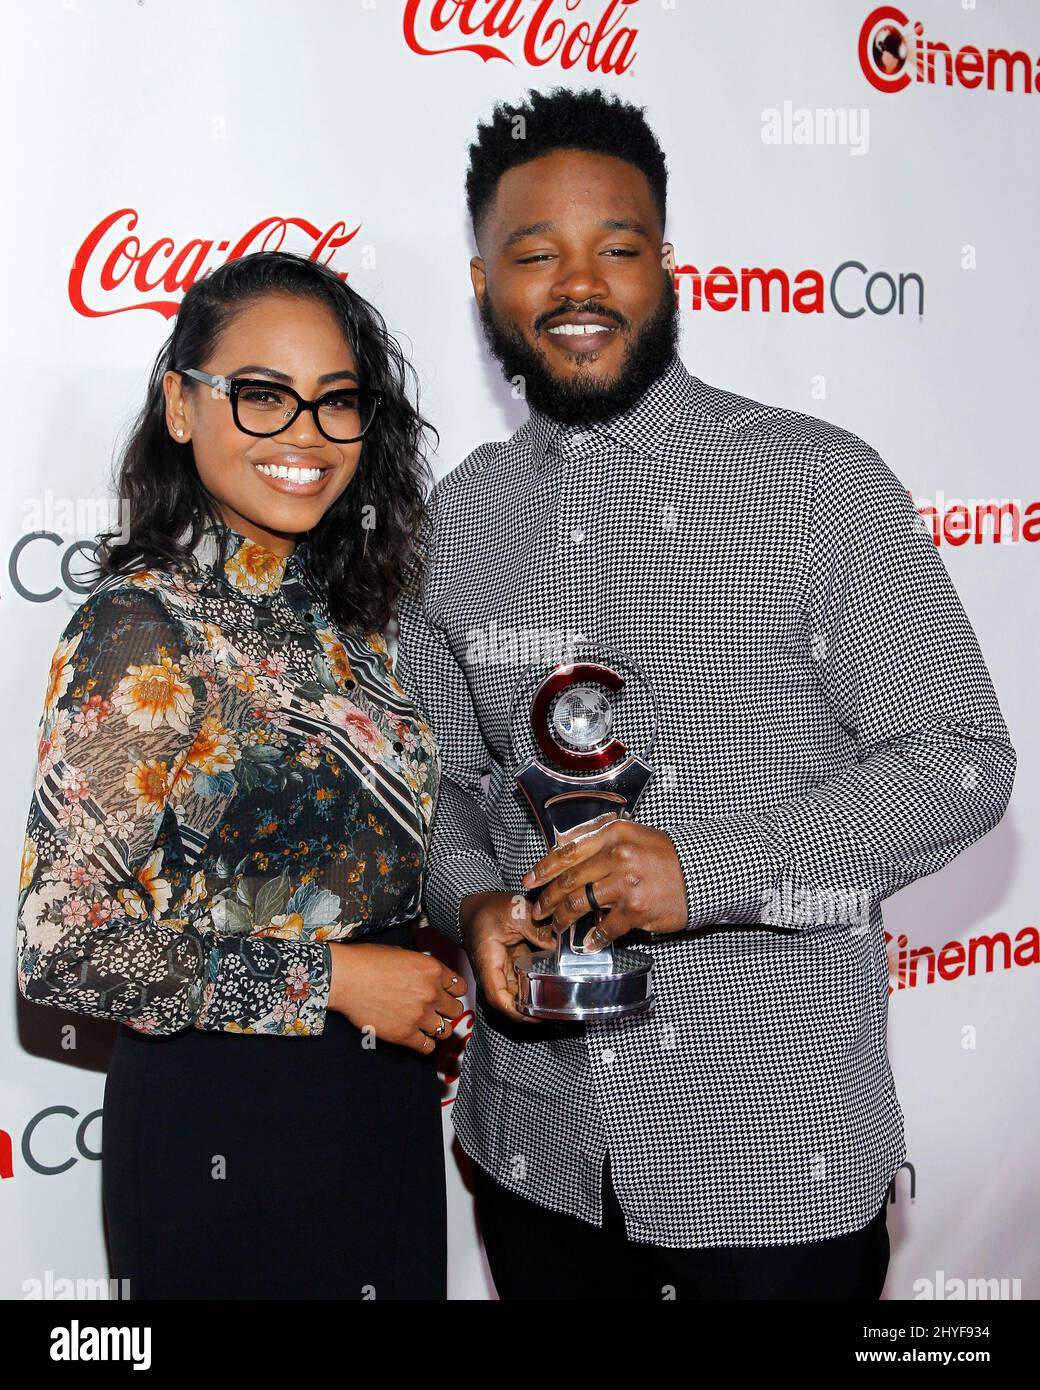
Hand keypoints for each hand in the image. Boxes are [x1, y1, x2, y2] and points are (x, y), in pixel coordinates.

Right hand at [328, 942, 466, 1053]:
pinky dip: (425, 1044)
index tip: (446, 995)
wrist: (346, 978)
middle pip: (456, 1009)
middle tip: (436, 1009)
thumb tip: (430, 978)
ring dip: (438, 1027)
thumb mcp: (404, 954)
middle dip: (446, 1009)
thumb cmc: (368, 962)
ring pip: (445, 1030)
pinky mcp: (405, 1035)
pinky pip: (428, 1047)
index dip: (452, 991)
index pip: (459, 987)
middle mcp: (431, 993)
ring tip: (426, 1024)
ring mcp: (419, 1016)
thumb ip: (423, 969)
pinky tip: (418, 1037)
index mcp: (433, 970)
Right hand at [459, 890, 554, 1021]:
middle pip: (509, 1002)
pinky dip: (535, 987)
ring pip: (516, 995)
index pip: (497, 997)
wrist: (474, 908)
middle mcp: (492, 974)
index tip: (537, 1016)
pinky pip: (521, 984)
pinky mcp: (508, 968)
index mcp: (487, 962)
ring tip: (558, 1001)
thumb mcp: (515, 911)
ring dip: (534, 1001)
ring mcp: (500, 973)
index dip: (516, 1012)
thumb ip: (537, 929)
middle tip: (556, 1010)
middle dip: (530, 1010)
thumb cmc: (489, 909)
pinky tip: (553, 986)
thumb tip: (558, 947)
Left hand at [520, 814, 688, 950]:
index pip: (567, 852)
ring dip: (563, 918)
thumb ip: (599, 840)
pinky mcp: (636, 909)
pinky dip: (593, 938)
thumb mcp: (632, 835)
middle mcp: (617, 856)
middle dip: (548, 899)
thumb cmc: (666, 856)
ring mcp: (626, 884)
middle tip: (539, 910)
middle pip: (569, 880)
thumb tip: (564, 852)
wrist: (701, 873)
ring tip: (557, 927)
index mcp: (612, 835)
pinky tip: (587, 943)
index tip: (530, 881)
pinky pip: (605, 927)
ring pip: (580, 904)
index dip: (543, 868)